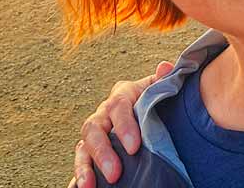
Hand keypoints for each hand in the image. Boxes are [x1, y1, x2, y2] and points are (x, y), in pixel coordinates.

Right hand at [70, 61, 174, 186]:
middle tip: (114, 174)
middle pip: (94, 128)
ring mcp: (95, 136)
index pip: (118, 106)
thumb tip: (165, 67)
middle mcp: (103, 114)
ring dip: (83, 168)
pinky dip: (77, 178)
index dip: (124, 125)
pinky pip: (81, 165)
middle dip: (102, 152)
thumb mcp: (162, 91)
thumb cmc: (159, 103)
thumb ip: (164, 82)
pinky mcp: (92, 155)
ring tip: (88, 187)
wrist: (156, 115)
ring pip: (83, 148)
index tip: (134, 147)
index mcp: (122, 96)